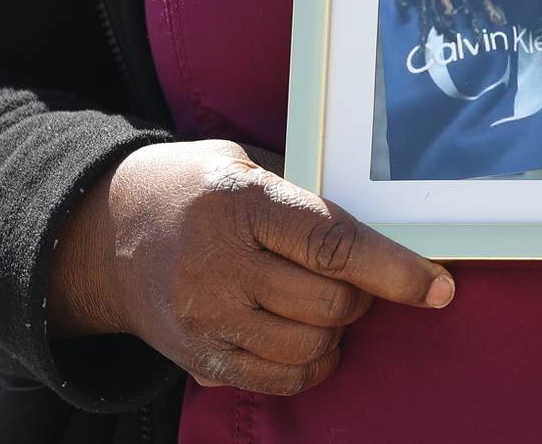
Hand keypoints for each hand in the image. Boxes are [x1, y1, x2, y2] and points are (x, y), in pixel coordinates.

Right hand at [48, 140, 453, 395]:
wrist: (102, 232)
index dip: (394, 270)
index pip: (333, 244)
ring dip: (336, 331)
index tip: (439, 286)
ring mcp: (206, 317)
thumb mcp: (243, 162)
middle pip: (329, 302)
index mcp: (241, 204)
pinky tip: (307, 339)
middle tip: (352, 278)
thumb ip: (303, 195)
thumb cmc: (192, 188)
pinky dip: (310, 365)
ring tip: (325, 305)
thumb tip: (382, 232)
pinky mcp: (198, 357)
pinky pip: (278, 380)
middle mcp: (220, 264)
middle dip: (362, 296)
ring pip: (310, 347)